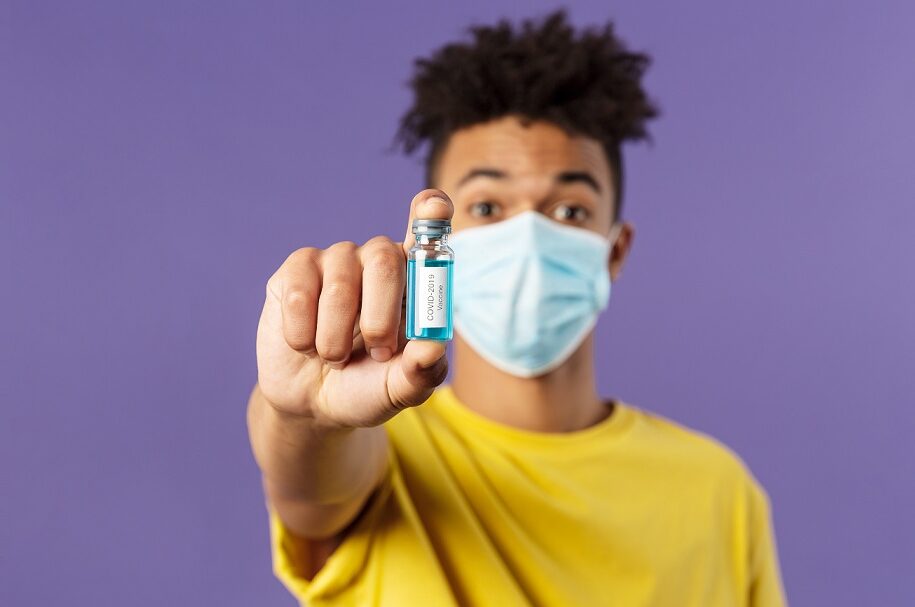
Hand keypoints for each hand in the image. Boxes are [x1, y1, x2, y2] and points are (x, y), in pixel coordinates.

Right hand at [255, 189, 452, 427]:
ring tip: (335, 358)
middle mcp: (376, 261)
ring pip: (340, 284)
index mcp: (413, 281)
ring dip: (336, 337)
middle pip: (384, 257)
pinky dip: (303, 333)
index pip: (427, 230)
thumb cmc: (367, 387)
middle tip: (377, 352)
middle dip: (380, 315)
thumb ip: (421, 372)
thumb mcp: (400, 390)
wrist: (314, 405)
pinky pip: (298, 292)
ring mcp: (335, 262)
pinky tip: (305, 345)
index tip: (436, 207)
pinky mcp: (295, 272)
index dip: (431, 212)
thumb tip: (432, 347)